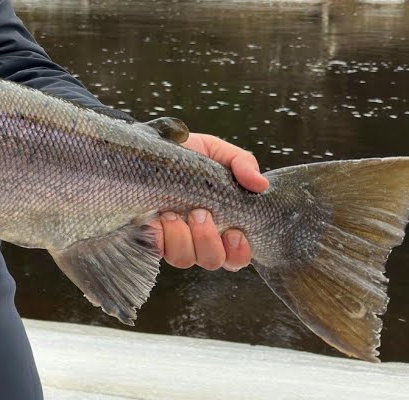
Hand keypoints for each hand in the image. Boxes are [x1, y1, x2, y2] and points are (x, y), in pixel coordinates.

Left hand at [149, 133, 268, 271]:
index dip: (239, 252)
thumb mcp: (217, 151)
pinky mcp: (149, 235)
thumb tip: (261, 185)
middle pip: (212, 261)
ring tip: (171, 213)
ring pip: (184, 260)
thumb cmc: (186, 153)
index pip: (237, 256)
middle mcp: (198, 237)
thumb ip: (242, 163)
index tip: (234, 232)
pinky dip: (157, 238)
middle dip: (208, 240)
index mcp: (222, 222)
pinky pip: (156, 250)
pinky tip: (154, 219)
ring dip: (181, 239)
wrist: (147, 147)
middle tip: (199, 213)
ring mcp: (173, 238)